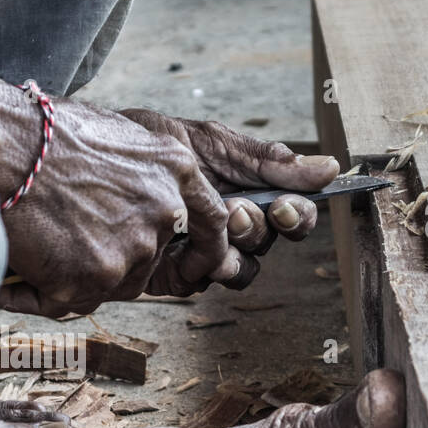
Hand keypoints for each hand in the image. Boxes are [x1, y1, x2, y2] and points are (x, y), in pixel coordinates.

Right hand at [0, 98, 245, 316]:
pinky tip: (14, 270)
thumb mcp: (116, 137)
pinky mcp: (94, 278)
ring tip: (34, 243)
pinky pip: (67, 301)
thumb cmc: (42, 135)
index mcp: (175, 169)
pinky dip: (37, 292)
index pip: (213, 222)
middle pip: (148, 259)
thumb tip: (140, 208)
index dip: (205, 249)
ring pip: (111, 284)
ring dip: (75, 276)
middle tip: (66, 239)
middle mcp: (162, 211)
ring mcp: (131, 248)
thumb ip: (143, 176)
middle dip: (112, 258)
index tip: (196, 263)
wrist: (0, 146)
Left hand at [120, 110, 339, 279]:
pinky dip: (193, 271)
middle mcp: (234, 226)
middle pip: (269, 244)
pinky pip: (199, 286)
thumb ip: (267, 161)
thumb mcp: (211, 142)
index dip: (298, 216)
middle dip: (255, 229)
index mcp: (251, 193)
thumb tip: (330, 168)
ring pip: (241, 271)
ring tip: (207, 238)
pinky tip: (179, 253)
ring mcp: (205, 252)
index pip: (295, 214)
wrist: (98, 157)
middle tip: (233, 213)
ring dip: (230, 257)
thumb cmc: (154, 144)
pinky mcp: (173, 273)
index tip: (285, 208)